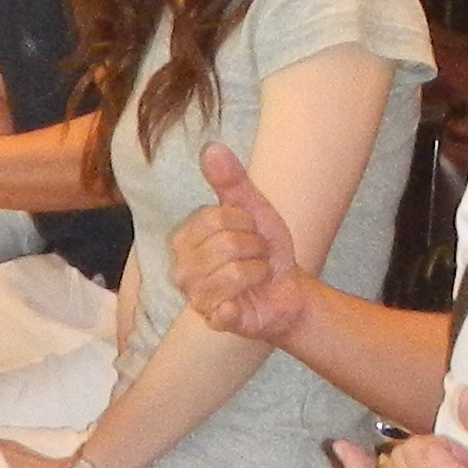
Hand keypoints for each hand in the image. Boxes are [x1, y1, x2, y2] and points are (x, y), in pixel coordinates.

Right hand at [167, 142, 316, 343]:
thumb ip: (231, 181)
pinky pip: (230, 305)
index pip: (217, 218)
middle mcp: (181, 269)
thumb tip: (211, 147)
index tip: (252, 232)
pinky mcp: (213, 320)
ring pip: (235, 273)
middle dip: (256, 248)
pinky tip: (246, 301)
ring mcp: (195, 297)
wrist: (287, 291)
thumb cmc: (265, 250)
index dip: (246, 223)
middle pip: (227, 245)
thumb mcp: (254, 209)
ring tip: (257, 276)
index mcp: (183, 238)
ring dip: (259, 271)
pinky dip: (246, 300)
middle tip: (258, 256)